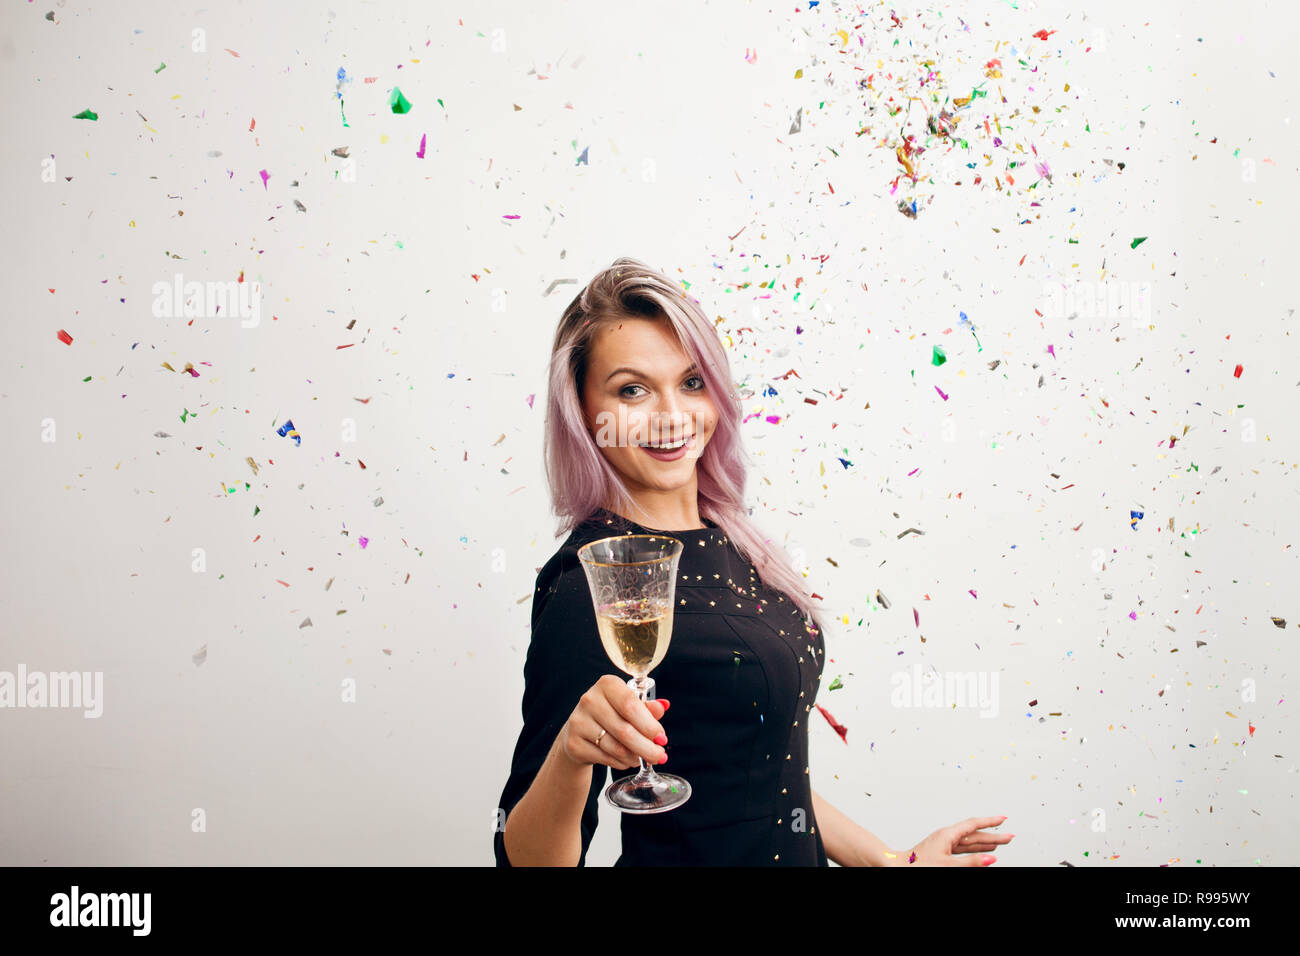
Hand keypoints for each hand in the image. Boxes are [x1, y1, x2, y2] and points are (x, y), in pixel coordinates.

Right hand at [559, 674, 668, 770]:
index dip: (649, 725)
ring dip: (635, 757)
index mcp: (607, 684)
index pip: (630, 705)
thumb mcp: (628, 706)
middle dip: (647, 747)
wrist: (579, 730)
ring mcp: (579, 721)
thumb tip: (663, 706)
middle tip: (660, 756)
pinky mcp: (574, 743)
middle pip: (625, 730)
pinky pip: (605, 758)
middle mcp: (590, 700)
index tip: (661, 738)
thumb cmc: (611, 714)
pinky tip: (626, 760)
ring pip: (616, 747)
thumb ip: (646, 707)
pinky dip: (621, 762)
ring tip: (642, 758)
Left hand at [895, 816, 1014, 865]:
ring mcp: (943, 845)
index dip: (990, 821)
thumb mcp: (949, 864)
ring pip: (969, 843)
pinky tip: (981, 854)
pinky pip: (962, 850)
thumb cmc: (917, 865)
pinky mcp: (940, 853)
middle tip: (1009, 836)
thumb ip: (971, 861)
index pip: (973, 824)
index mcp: (947, 834)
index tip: (1003, 818)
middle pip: (974, 834)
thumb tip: (991, 858)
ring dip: (985, 843)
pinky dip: (974, 851)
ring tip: (999, 843)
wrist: (897, 867)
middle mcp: (945, 837)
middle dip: (992, 835)